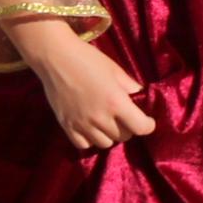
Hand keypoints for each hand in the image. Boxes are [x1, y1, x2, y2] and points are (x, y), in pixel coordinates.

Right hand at [12, 18, 154, 151]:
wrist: (55, 57)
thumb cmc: (87, 58)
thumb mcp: (114, 69)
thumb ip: (129, 85)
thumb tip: (139, 95)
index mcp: (116, 102)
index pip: (141, 127)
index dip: (148, 125)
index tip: (147, 121)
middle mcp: (100, 117)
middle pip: (123, 137)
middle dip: (128, 128)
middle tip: (124, 117)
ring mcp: (82, 124)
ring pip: (105, 143)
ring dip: (110, 134)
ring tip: (107, 122)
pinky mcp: (67, 126)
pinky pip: (84, 145)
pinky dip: (90, 139)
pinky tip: (90, 127)